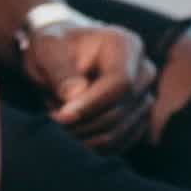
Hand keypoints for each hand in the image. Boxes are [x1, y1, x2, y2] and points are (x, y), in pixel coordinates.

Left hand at [24, 18, 156, 152]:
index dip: (91, 104)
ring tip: (60, 125)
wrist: (61, 53)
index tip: (62, 115)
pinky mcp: (140, 118)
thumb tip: (74, 94)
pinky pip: (124, 142)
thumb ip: (59, 68)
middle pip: (122, 110)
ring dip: (88, 136)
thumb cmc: (52, 46)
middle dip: (85, 122)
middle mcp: (143, 70)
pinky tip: (75, 134)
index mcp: (125, 45)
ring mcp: (145, 96)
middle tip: (54, 120)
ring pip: (122, 130)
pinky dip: (97, 145)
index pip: (120, 83)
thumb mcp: (46, 47)